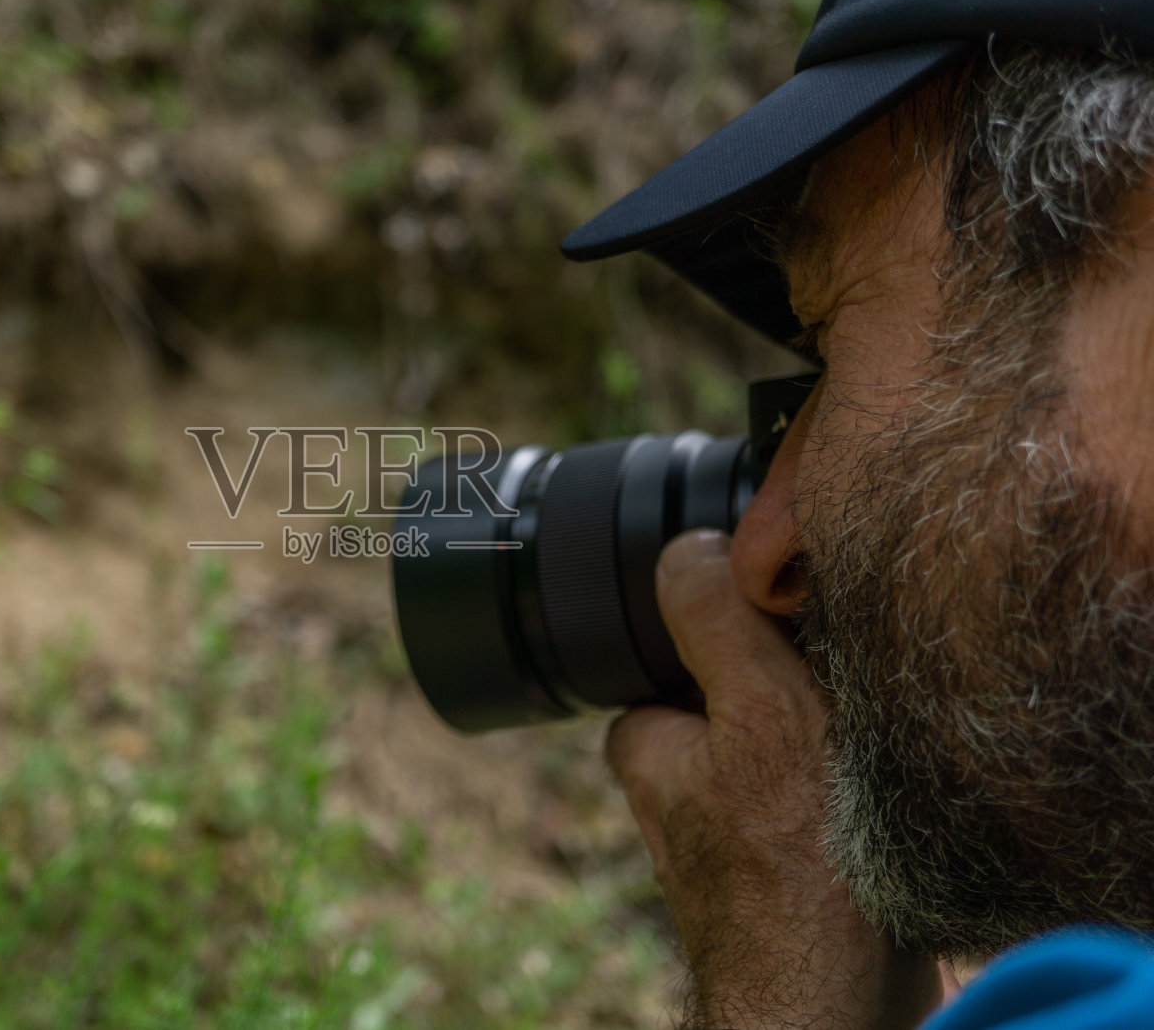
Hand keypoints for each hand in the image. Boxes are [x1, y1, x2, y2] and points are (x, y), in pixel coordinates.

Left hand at [606, 530, 944, 1029]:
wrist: (848, 1003)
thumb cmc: (802, 867)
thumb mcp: (758, 713)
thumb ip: (714, 622)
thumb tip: (688, 547)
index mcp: (649, 746)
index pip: (681, 647)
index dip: (744, 628)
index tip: (793, 643)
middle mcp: (680, 792)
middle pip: (743, 691)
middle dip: (798, 686)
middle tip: (844, 705)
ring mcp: (736, 835)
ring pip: (786, 742)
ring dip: (834, 735)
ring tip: (868, 755)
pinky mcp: (793, 869)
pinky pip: (819, 795)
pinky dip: (852, 786)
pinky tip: (881, 796)